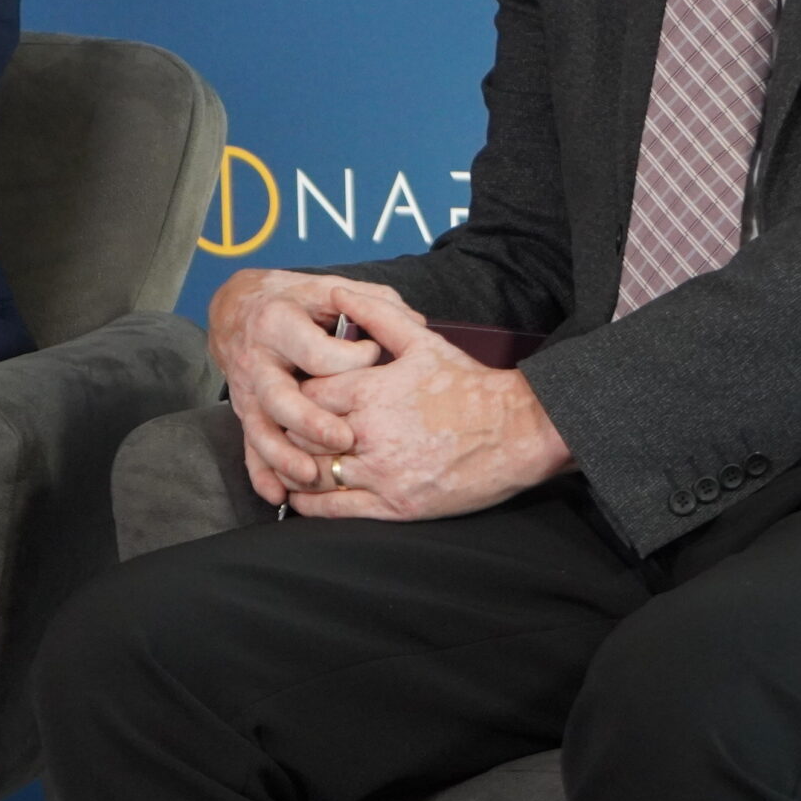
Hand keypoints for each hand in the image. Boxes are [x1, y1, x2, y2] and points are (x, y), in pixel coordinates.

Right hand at [207, 266, 409, 504]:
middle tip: (344, 439)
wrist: (237, 310)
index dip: (351, 357)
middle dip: (310, 421)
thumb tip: (416, 320)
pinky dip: (262, 474)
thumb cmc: (294, 302)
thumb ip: (371, 301)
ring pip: (261, 428)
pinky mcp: (246, 413)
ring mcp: (248, 391)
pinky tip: (278, 495)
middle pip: (280, 396)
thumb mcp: (326, 288)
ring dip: (283, 456)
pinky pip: (249, 447)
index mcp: (279, 323)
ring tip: (311, 475)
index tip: (374, 353)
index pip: (316, 351)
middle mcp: (258, 360)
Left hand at [286, 285, 572, 521]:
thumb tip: (338, 291)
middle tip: (283, 428)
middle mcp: (369, 434)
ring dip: (293, 468)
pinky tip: (296, 497)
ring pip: (314, 473)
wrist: (519, 432)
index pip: (307, 394)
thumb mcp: (421, 341)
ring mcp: (382, 473)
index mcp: (370, 392)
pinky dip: (309, 505)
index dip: (296, 394)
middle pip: (303, 434)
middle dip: (291, 429)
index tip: (293, 394)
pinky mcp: (395, 506)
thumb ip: (375, 314)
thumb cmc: (469, 385)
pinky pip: (336, 509)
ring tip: (282, 462)